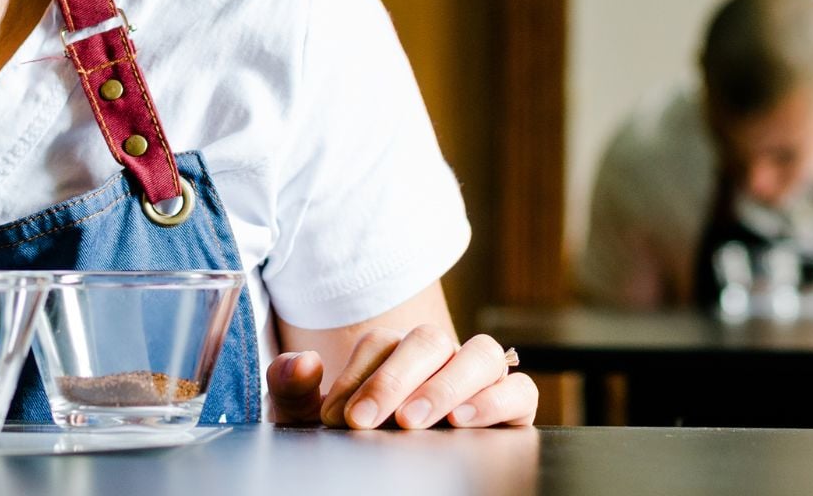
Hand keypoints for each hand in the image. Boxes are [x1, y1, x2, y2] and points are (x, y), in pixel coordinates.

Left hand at [268, 326, 533, 428]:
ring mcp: (478, 378)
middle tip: (367, 421)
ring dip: (445, 384)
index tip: (337, 417)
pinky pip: (521, 389)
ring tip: (413, 420)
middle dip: (395, 379)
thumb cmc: (352, 437)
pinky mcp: (511, 407)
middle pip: (428, 340)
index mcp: (394, 351)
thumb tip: (303, 362)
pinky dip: (497, 399)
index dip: (358, 375)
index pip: (381, 342)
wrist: (380, 472)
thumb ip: (292, 386)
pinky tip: (464, 421)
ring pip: (481, 353)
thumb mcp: (310, 417)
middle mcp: (440, 357)